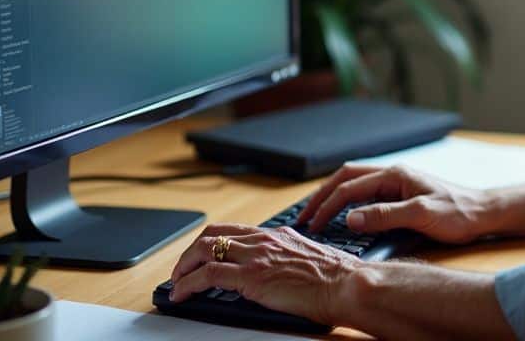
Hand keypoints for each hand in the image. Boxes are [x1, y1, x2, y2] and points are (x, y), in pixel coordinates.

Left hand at [168, 223, 360, 323]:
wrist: (347, 285)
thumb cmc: (338, 279)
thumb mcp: (308, 259)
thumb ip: (288, 259)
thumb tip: (278, 274)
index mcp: (278, 235)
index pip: (234, 230)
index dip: (211, 242)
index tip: (201, 256)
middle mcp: (264, 240)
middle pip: (213, 234)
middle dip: (190, 252)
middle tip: (182, 270)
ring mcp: (256, 256)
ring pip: (204, 250)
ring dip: (183, 267)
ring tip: (177, 283)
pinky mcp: (251, 277)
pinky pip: (207, 275)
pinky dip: (187, 284)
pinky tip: (181, 295)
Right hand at [296, 164, 489, 243]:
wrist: (483, 213)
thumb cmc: (458, 212)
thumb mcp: (421, 215)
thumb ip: (385, 216)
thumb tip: (350, 218)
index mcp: (395, 175)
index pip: (350, 187)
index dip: (328, 206)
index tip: (313, 225)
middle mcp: (393, 175)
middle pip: (346, 178)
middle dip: (322, 195)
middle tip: (304, 216)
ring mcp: (396, 183)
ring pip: (354, 183)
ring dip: (333, 196)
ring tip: (315, 213)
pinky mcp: (401, 194)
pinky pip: (366, 193)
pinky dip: (348, 201)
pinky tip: (343, 213)